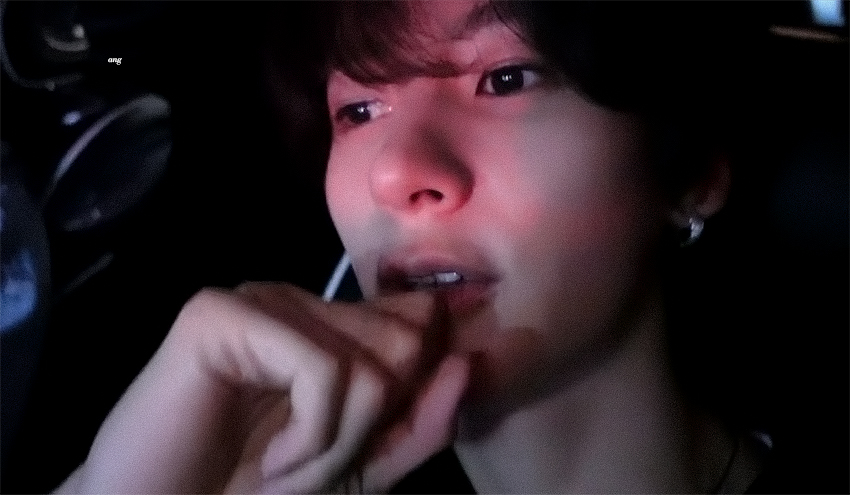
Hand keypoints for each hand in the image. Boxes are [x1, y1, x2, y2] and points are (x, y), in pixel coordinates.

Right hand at [55, 282, 470, 493]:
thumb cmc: (253, 489)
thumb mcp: (359, 467)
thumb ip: (420, 424)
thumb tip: (468, 362)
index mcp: (333, 326)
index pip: (420, 323)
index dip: (419, 389)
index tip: (375, 446)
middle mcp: (303, 302)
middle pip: (407, 344)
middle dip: (372, 428)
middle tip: (316, 465)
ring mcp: (262, 300)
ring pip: (372, 363)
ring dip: (338, 445)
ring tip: (286, 470)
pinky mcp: (223, 314)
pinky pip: (323, 370)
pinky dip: (311, 440)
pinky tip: (270, 464)